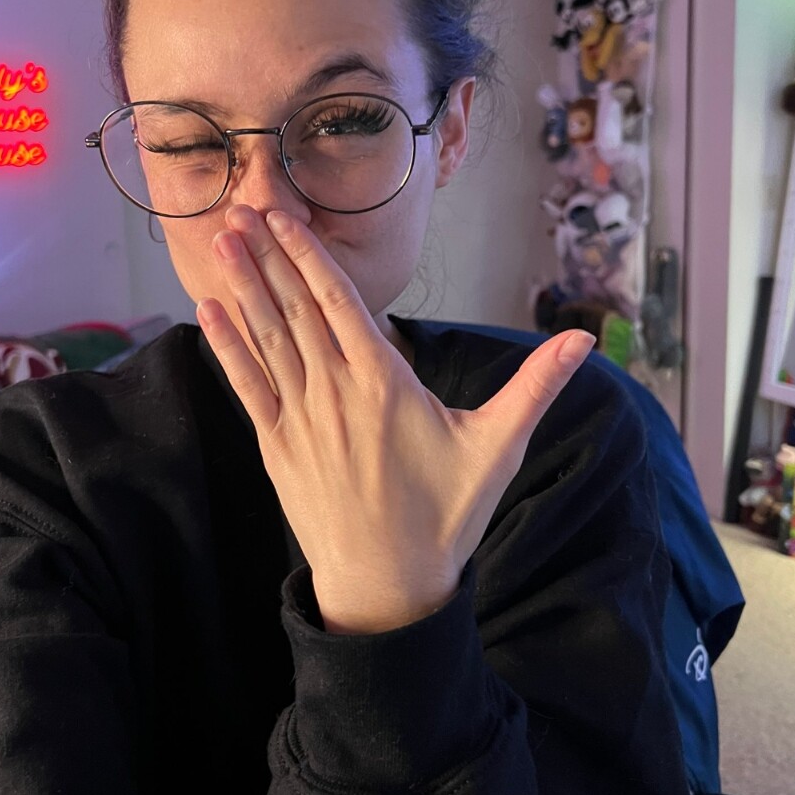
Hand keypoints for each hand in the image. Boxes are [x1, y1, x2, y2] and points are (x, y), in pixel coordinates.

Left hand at [197, 206, 594, 634]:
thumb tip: (586, 341)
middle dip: (270, 254)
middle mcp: (335, 392)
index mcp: (384, 383)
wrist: (388, 588)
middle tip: (244, 206)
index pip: (341, 302)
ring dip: (246, 286)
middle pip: (298, 308)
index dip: (310, 255)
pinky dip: (227, 347)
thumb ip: (536, 387)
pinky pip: (247, 386)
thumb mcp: (498, 448)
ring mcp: (300, 419)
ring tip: (224, 241)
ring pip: (269, 338)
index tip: (287, 217)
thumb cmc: (446, 517)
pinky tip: (208, 313)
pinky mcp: (277, 447)